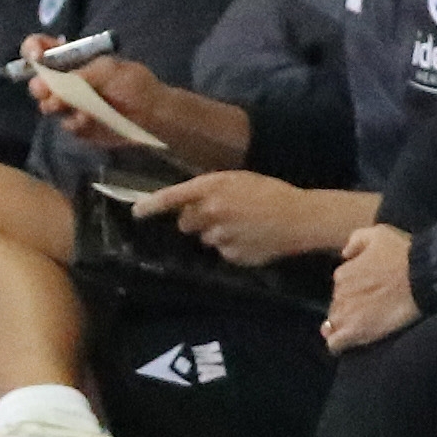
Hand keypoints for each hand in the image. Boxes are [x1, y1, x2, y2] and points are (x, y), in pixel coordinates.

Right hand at [25, 41, 250, 172]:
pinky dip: (77, 124)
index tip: (34, 56)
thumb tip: (48, 84)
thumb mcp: (110, 71)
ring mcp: (72, 105)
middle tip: (49, 93)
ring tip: (80, 109)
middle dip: (40, 87)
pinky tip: (92, 121)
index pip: (43, 49)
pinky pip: (67, 126)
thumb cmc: (136, 85)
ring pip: (48, 107)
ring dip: (58, 107)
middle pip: (38, 82)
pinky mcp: (79, 126)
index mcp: (75, 60)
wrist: (154, 116)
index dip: (33, 50)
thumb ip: (79, 75)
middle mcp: (69, 82)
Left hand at [134, 171, 345, 266]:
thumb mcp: (238, 180)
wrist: (300, 217)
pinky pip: (223, 253)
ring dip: (216, 233)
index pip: (172, 197)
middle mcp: (210, 212)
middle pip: (185, 223)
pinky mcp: (232, 256)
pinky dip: (232, 247)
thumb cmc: (271, 192)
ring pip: (205, 239)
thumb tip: (190, 205)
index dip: (151, 206)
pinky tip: (251, 239)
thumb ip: (211, 190)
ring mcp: (220, 237)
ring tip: (242, 226)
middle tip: (218, 214)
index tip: (136, 213)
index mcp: (211, 188)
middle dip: (195, 220)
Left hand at [323, 223, 417, 352]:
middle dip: (349, 308)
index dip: (354, 290)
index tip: (369, 292)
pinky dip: (340, 344)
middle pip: (337, 305)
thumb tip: (345, 254)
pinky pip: (335, 344)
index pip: (340, 286)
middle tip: (371, 310)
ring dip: (344, 326)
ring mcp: (344, 314)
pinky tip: (352, 342)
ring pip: (334, 324)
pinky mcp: (354, 333)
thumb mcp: (379, 233)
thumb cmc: (403, 253)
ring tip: (363, 327)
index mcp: (343, 273)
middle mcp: (339, 293)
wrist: (422, 277)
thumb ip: (356, 240)